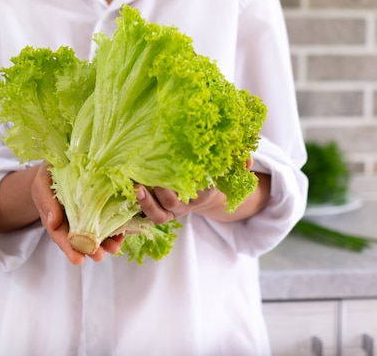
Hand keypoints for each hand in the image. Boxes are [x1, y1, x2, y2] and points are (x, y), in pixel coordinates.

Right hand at [31, 163, 122, 264]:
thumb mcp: (42, 185)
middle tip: (99, 257)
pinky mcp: (100, 207)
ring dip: (106, 242)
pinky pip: (108, 219)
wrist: (61, 163)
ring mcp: (87, 216)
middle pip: (81, 240)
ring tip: (115, 248)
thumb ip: (47, 202)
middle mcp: (72, 222)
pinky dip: (115, 227)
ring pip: (96, 233)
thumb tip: (54, 223)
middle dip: (90, 250)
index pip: (61, 237)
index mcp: (56, 220)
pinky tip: (122, 232)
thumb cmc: (48, 175)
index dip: (69, 249)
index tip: (78, 260)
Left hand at [134, 159, 254, 222]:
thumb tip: (249, 161)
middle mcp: (188, 206)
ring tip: (135, 187)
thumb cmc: (216, 174)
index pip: (197, 193)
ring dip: (145, 202)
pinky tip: (127, 192)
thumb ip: (240, 163)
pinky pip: (149, 216)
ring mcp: (173, 211)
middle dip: (159, 190)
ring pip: (158, 214)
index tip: (176, 175)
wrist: (208, 192)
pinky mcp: (161, 212)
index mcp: (206, 194)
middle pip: (172, 203)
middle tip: (146, 173)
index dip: (186, 185)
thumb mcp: (230, 169)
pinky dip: (139, 207)